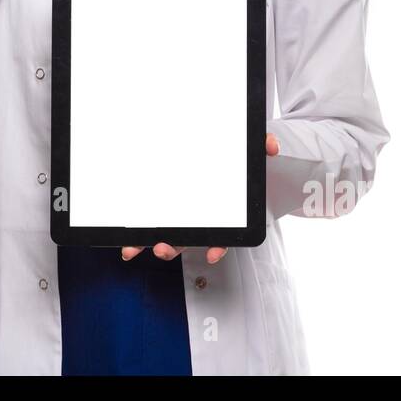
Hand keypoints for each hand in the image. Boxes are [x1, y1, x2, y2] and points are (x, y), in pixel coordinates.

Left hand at [121, 131, 279, 264]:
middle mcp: (198, 219)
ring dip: (152, 245)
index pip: (220, 236)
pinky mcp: (163, 209)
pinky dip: (140, 237)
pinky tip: (130, 242)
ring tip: (137, 247)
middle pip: (186, 240)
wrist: (220, 153)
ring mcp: (180, 217)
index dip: (217, 247)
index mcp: (220, 213)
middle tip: (162, 248)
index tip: (211, 254)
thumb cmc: (231, 162)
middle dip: (171, 248)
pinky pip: (153, 226)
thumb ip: (261, 146)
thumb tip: (270, 147)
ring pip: (167, 237)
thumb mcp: (247, 152)